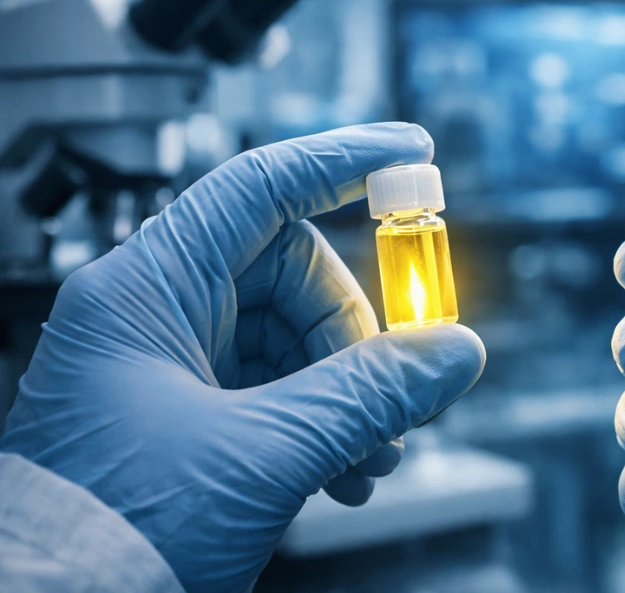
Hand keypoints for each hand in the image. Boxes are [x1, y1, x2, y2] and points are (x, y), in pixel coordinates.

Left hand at [0, 124, 484, 591]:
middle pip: (292, 277)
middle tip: (396, 394)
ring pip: (291, 340)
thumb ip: (370, 395)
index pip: (260, 187)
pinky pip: (275, 391)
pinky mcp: (185, 420)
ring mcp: (168, 370)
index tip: (411, 152)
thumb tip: (453, 350)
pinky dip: (322, 423)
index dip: (345, 162)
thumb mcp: (264, 456)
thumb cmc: (104, 538)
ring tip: (371, 456)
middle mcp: (153, 318)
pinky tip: (345, 472)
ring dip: (347, 392)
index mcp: (145, 293)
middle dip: (355, 337)